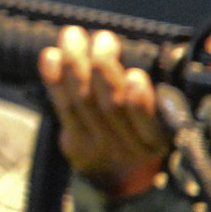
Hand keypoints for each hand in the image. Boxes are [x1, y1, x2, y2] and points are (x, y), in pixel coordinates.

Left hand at [39, 25, 167, 201]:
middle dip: (104, 69)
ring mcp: (98, 147)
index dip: (139, 100)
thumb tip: (143, 51)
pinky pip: (61, 106)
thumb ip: (154, 95)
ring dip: (75, 65)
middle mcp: (128, 148)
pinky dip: (54, 79)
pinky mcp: (73, 144)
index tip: (135, 75)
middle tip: (103, 39)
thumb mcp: (160, 120)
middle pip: (110, 107)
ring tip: (73, 36)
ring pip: (82, 102)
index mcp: (158, 139)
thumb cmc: (143, 130)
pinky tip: (50, 55)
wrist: (122, 175)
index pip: (147, 122)